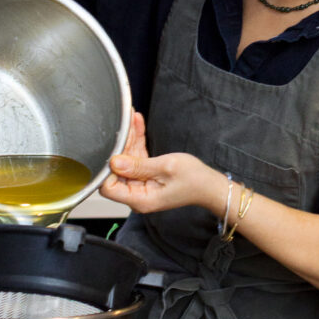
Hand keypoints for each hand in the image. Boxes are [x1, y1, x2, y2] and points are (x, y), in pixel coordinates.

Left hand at [100, 114, 219, 216]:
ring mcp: (141, 186)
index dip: (107, 168)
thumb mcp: (166, 167)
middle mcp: (137, 195)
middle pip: (117, 171)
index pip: (108, 187)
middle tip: (124, 126)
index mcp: (140, 199)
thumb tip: (114, 162)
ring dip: (130, 140)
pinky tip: (138, 125)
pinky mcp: (146, 177)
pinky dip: (138, 143)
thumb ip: (138, 165)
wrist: (210, 185)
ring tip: (132, 119)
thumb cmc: (194, 180)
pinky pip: (136, 159)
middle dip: (120, 147)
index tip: (112, 148)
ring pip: (126, 161)